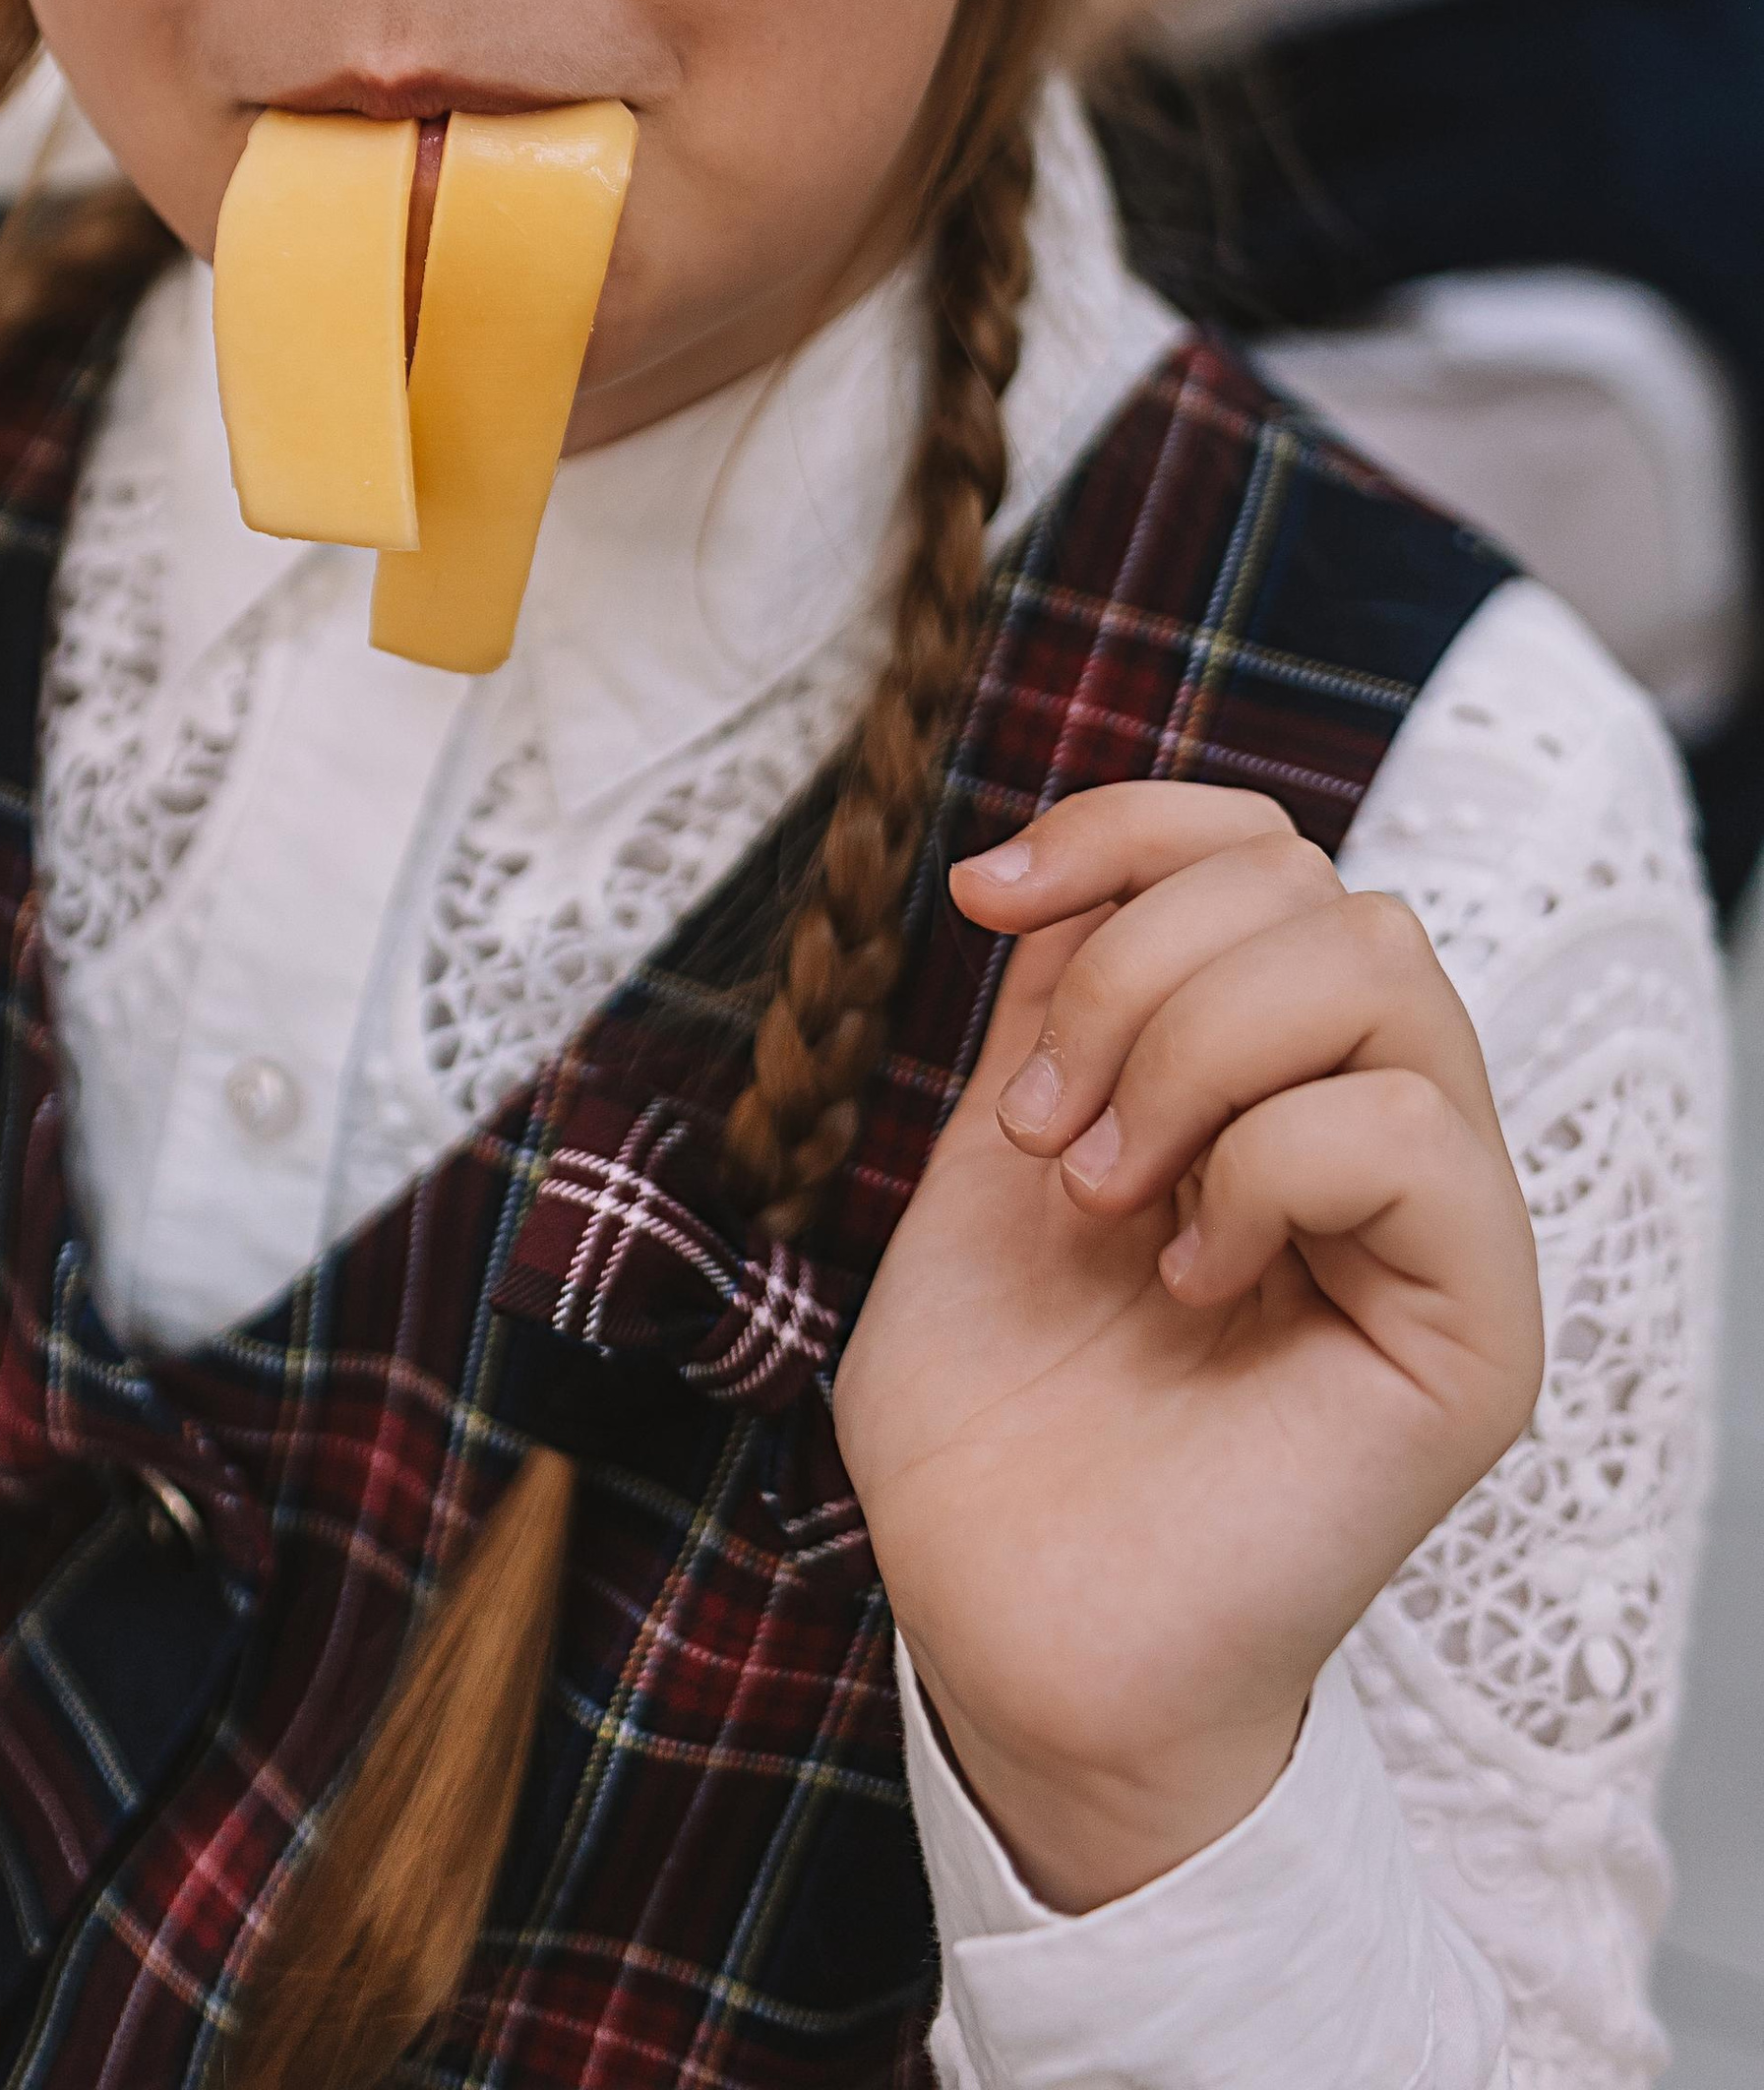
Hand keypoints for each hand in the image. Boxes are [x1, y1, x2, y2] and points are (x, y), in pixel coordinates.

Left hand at [833, 786, 1541, 1911]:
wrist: (1004, 1627)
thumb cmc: (996, 1421)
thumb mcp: (994, 1147)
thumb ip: (1058, 1001)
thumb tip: (1074, 866)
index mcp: (1261, 1070)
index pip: (1262, 849)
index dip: (1125, 828)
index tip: (980, 897)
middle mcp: (1369, 1121)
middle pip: (1314, 887)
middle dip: (1132, 969)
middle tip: (1041, 1134)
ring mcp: (1436, 1222)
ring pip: (1379, 965)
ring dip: (1190, 1051)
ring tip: (1102, 1195)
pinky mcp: (1474, 1328)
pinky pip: (1411, 1131)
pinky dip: (1267, 1168)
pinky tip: (1189, 1277)